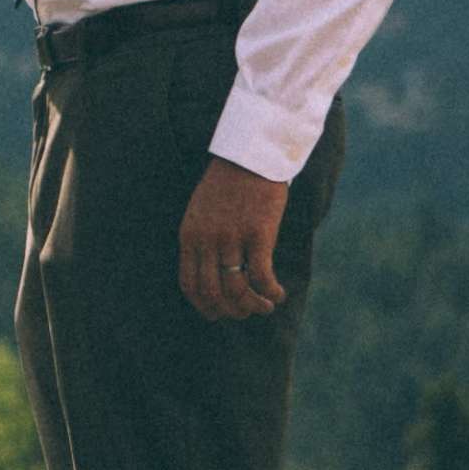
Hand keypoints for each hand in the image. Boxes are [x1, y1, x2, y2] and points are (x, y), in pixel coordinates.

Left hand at [178, 159, 289, 320]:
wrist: (251, 155)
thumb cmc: (228, 183)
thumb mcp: (201, 211)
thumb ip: (202, 240)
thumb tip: (212, 274)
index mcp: (189, 235)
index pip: (189, 284)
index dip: (203, 306)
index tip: (218, 314)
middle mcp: (207, 240)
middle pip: (213, 293)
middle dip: (230, 311)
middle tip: (245, 313)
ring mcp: (231, 237)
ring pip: (237, 290)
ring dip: (252, 306)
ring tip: (265, 306)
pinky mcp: (258, 234)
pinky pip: (261, 277)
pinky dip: (270, 292)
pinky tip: (279, 294)